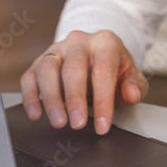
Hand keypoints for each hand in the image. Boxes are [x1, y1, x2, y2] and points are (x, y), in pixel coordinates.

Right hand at [20, 30, 148, 134]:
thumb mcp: (131, 76)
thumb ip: (136, 86)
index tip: (102, 125)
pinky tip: (36, 113)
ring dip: (51, 97)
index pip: (103, 71)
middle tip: (77, 123)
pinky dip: (30, 95)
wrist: (96, 53)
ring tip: (59, 121)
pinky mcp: (40, 60)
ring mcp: (57, 49)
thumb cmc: (114, 68)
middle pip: (73, 67)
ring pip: (47, 68)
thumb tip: (131, 94)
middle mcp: (79, 41)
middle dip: (74, 99)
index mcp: (106, 42)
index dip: (103, 100)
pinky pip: (30, 76)